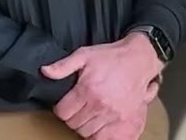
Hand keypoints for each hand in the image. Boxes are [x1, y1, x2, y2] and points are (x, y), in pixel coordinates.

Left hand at [41, 33, 162, 137]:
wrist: (140, 60)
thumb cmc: (112, 57)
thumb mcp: (85, 54)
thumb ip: (63, 65)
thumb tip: (45, 71)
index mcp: (87, 89)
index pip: (63, 113)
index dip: (62, 109)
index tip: (67, 104)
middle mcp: (100, 104)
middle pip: (74, 124)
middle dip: (73, 117)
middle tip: (79, 107)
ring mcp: (113, 115)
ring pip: (87, 133)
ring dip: (85, 126)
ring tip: (90, 114)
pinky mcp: (125, 121)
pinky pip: (105, 138)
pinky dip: (99, 134)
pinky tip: (99, 125)